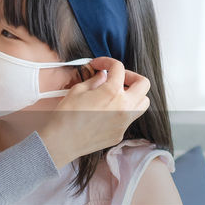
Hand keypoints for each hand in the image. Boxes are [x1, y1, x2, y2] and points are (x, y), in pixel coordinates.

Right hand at [35, 57, 150, 167]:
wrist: (61, 142)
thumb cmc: (66, 117)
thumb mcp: (77, 91)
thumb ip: (94, 81)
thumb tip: (102, 77)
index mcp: (112, 92)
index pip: (119, 68)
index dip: (108, 62)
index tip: (100, 65)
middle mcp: (124, 107)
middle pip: (143, 84)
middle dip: (131, 76)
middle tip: (117, 77)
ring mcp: (124, 122)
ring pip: (143, 103)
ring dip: (134, 94)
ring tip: (117, 94)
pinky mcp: (120, 134)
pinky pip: (130, 118)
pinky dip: (123, 111)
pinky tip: (107, 111)